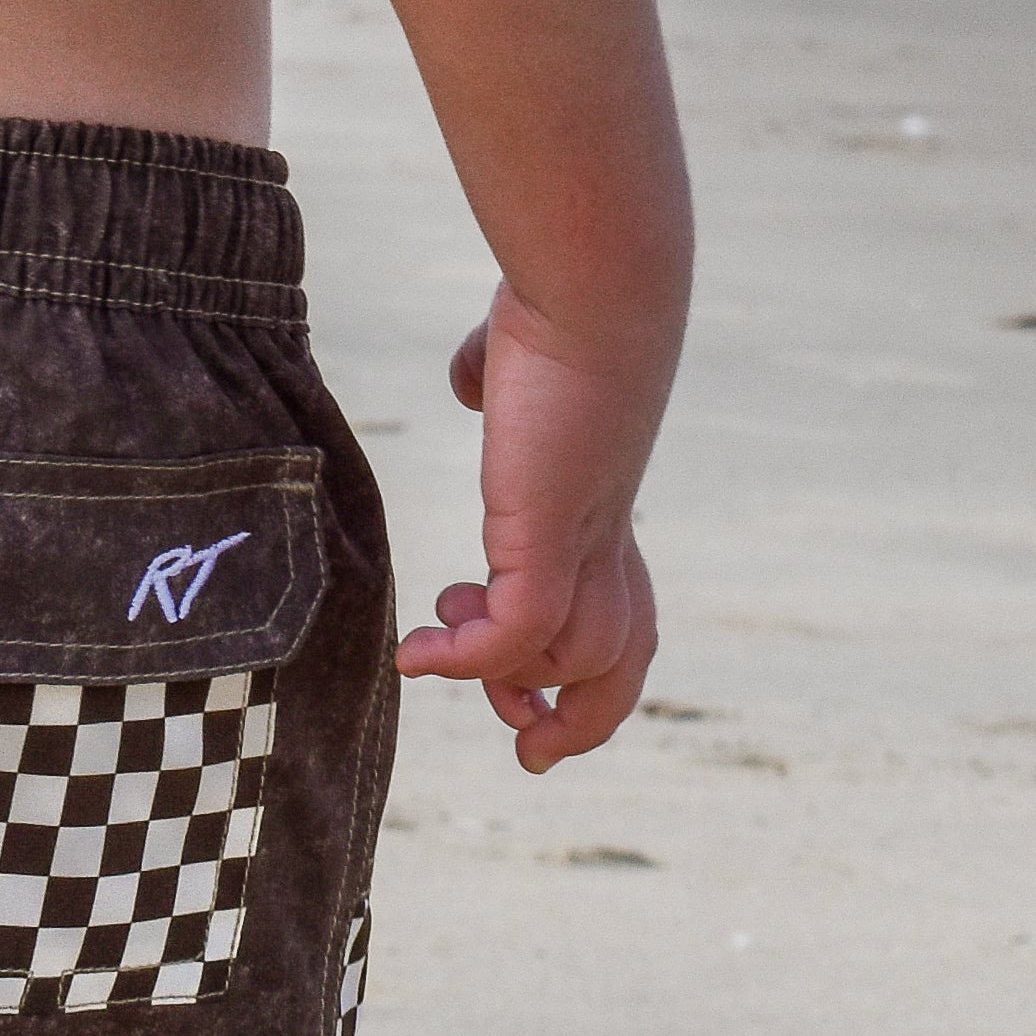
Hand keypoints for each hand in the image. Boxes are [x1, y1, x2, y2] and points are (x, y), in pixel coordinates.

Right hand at [393, 287, 661, 770]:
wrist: (591, 289)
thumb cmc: (555, 303)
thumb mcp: (510, 354)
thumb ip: (493, 373)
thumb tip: (470, 379)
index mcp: (602, 500)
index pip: (619, 608)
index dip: (586, 660)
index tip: (528, 692)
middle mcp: (606, 530)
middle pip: (620, 655)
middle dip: (579, 715)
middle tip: (526, 746)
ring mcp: (586, 538)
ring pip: (574, 654)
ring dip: (503, 676)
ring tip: (435, 647)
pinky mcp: (551, 536)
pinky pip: (516, 633)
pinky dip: (468, 658)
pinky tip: (416, 652)